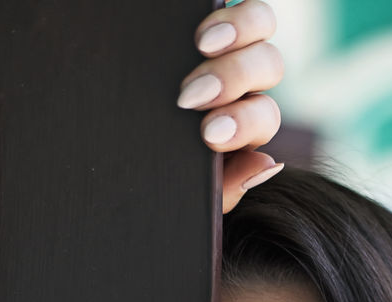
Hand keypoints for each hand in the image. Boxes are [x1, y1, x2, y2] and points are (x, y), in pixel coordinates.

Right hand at [177, 1, 284, 213]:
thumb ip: (227, 189)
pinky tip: (199, 32)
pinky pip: (234, 11)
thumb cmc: (160, 176)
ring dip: (238, 33)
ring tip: (202, 46)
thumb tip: (268, 162)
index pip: (262, 118)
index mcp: (242, 126)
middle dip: (233, 79)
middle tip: (191, 95)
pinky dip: (225, 14)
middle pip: (268, 65)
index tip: (210, 134)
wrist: (123, 155)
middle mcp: (243, 83)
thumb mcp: (191, 192)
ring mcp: (226, 49)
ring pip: (260, 26)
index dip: (244, 123)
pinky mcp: (208, 28)